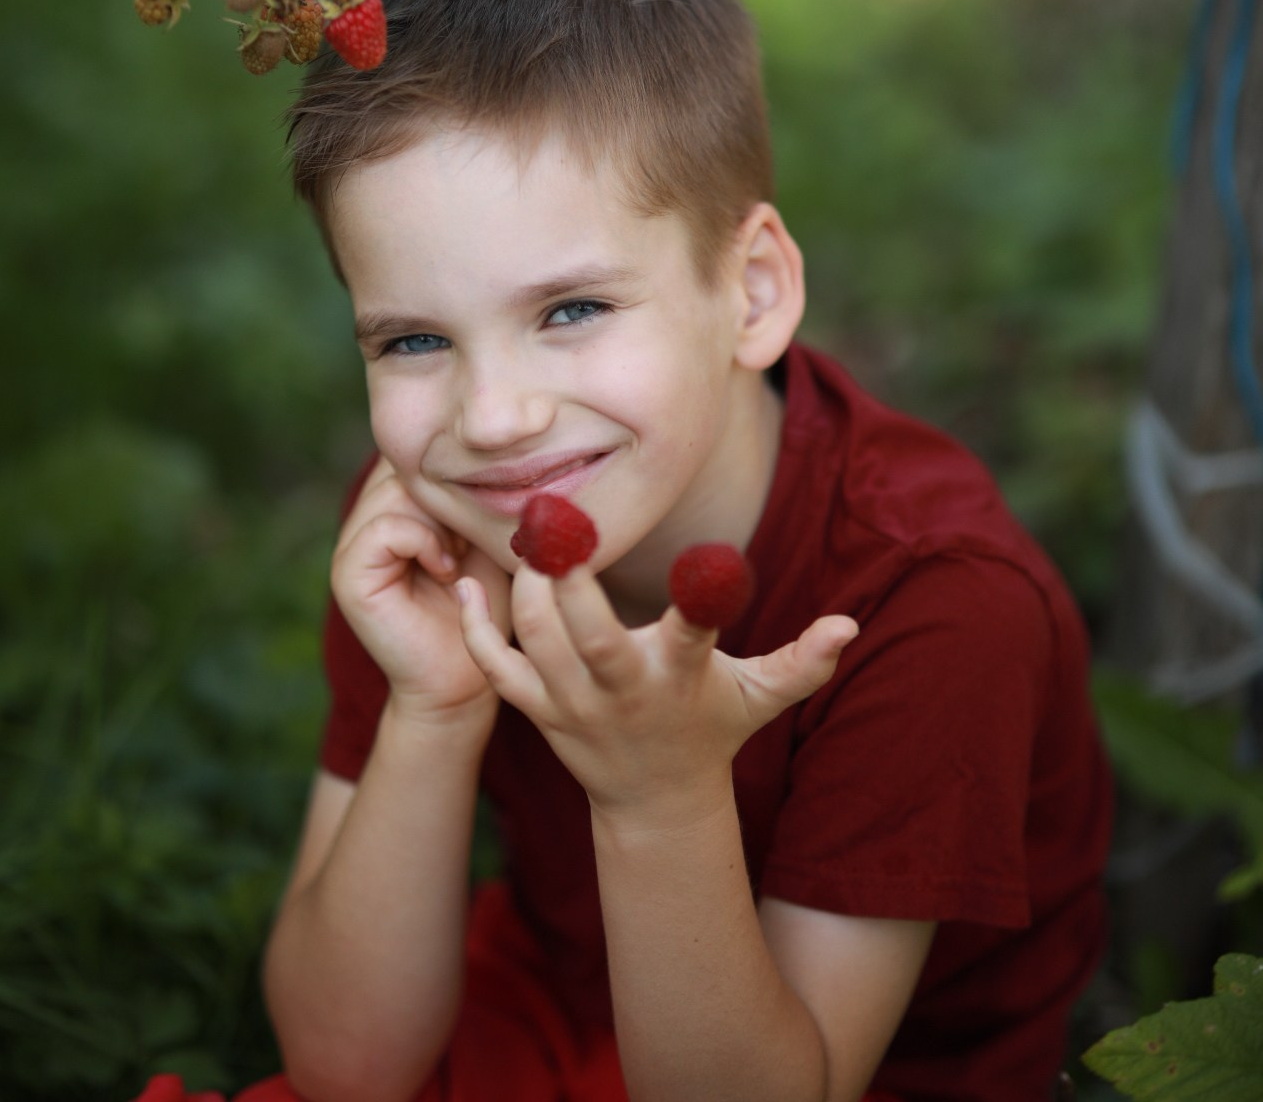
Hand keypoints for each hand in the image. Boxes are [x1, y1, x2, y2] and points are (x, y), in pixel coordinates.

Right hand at [331, 457, 513, 730]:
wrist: (467, 677)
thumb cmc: (484, 604)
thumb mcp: (481, 531)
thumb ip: (466, 490)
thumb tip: (475, 444)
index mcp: (392, 506)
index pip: (412, 452)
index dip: (451, 469)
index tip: (480, 511)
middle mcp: (365, 520)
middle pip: (402, 465)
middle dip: (445, 493)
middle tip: (469, 538)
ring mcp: (351, 546)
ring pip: (393, 491)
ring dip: (437, 519)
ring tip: (458, 555)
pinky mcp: (348, 574)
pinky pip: (384, 528)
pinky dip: (422, 542)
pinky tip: (444, 569)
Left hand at [452, 562, 856, 822]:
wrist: (655, 803)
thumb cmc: (711, 727)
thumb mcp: (760, 698)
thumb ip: (802, 662)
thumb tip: (850, 625)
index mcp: (680, 678)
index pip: (696, 634)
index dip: (702, 599)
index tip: (708, 556)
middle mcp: (624, 692)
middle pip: (591, 640)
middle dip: (571, 582)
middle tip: (557, 514)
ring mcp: (574, 706)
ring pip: (538, 644)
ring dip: (528, 587)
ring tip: (531, 532)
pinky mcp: (538, 711)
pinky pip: (498, 669)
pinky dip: (477, 629)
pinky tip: (467, 584)